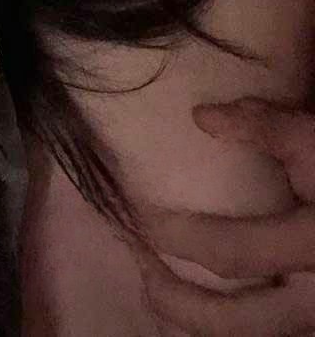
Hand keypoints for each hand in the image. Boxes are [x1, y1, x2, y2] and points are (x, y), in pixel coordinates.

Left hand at [134, 97, 314, 335]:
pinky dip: (229, 319)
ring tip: (159, 288)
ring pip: (246, 334)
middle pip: (230, 322)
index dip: (177, 236)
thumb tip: (201, 118)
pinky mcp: (310, 316)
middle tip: (138, 266)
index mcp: (312, 251)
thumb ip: (269, 128)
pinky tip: (209, 300)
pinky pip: (264, 329)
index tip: (135, 215)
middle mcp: (314, 303)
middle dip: (174, 298)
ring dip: (198, 318)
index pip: (232, 253)